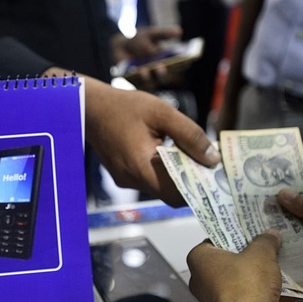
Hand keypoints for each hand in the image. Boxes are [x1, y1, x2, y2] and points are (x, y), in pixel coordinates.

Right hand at [81, 74, 219, 205]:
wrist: (90, 107)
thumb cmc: (125, 107)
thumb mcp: (163, 113)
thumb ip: (190, 135)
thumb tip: (212, 158)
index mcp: (141, 168)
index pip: (176, 195)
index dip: (197, 188)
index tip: (212, 174)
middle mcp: (131, 180)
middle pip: (168, 192)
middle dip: (188, 179)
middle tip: (204, 161)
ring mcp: (125, 179)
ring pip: (158, 186)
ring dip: (174, 173)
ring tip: (185, 151)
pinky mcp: (122, 174)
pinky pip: (147, 178)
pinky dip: (160, 169)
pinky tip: (165, 149)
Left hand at [111, 26, 183, 90]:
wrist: (121, 46)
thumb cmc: (140, 40)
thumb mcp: (152, 34)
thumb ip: (164, 33)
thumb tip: (179, 31)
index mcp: (167, 62)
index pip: (178, 65)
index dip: (183, 64)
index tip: (186, 61)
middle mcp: (158, 73)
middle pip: (163, 76)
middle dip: (163, 73)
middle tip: (162, 67)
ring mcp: (147, 79)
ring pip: (149, 82)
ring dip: (147, 78)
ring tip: (145, 71)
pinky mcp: (134, 82)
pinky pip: (134, 83)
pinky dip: (133, 78)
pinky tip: (131, 70)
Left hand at [187, 230, 281, 301]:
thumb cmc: (246, 284)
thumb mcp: (261, 255)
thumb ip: (265, 241)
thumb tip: (271, 233)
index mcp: (198, 257)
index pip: (215, 239)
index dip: (233, 235)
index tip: (250, 233)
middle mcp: (197, 277)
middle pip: (223, 260)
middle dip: (242, 255)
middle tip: (262, 248)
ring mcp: (208, 297)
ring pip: (230, 279)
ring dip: (247, 274)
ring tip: (268, 265)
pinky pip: (236, 295)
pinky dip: (249, 291)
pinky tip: (266, 287)